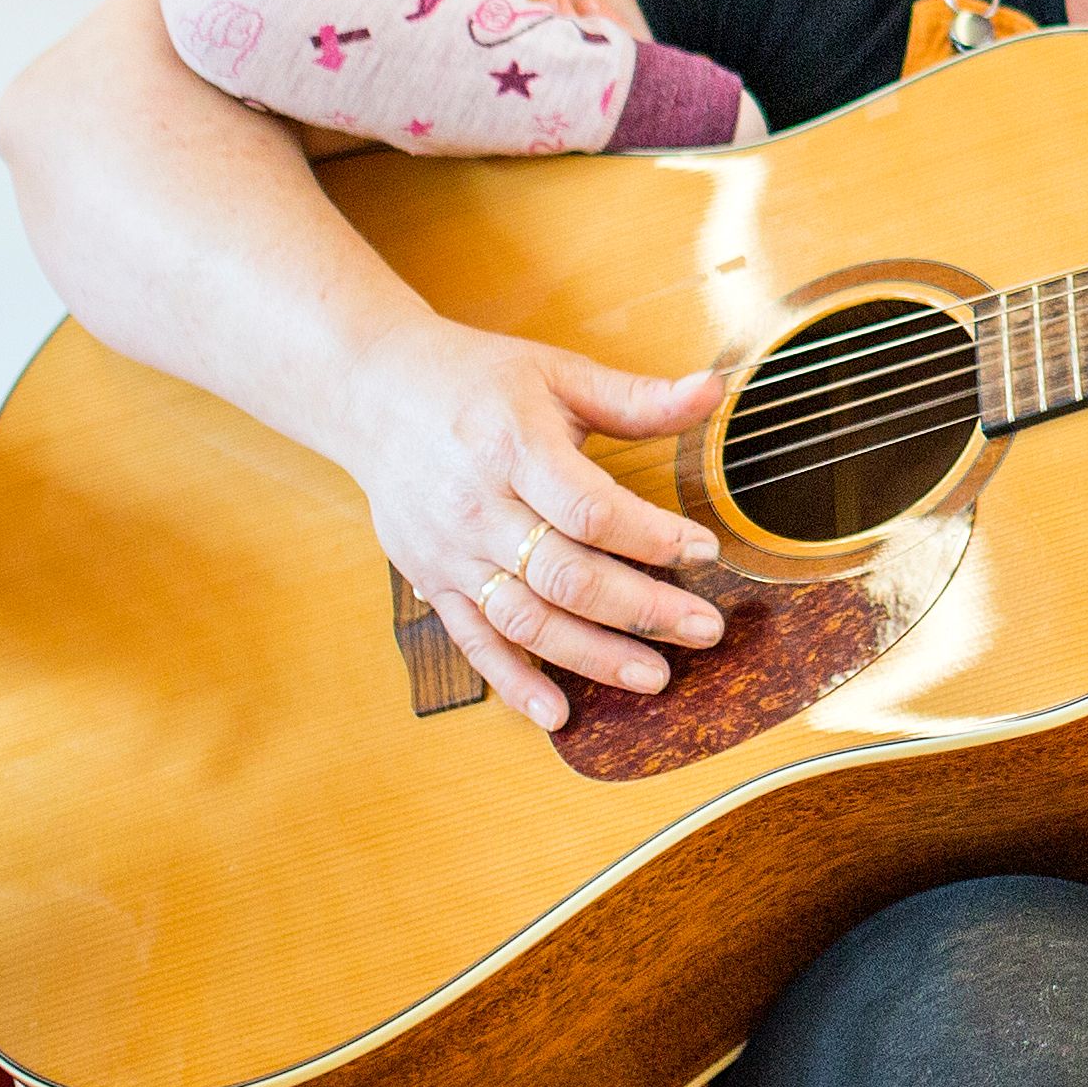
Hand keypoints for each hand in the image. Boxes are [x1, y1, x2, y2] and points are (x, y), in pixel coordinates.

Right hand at [339, 313, 727, 731]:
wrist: (374, 393)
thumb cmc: (476, 382)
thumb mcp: (558, 374)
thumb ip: (636, 396)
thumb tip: (713, 390)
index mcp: (514, 448)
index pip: (591, 511)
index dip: (652, 538)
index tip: (704, 552)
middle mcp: (479, 508)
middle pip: (566, 576)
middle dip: (641, 611)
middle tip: (704, 630)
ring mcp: (452, 552)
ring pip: (526, 619)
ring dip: (592, 656)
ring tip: (654, 677)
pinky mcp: (432, 581)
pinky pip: (474, 642)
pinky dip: (514, 682)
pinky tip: (557, 713)